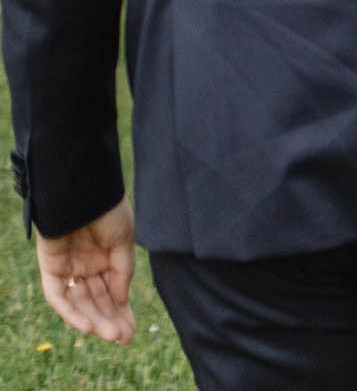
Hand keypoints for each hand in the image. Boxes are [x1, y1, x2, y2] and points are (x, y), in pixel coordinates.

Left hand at [36, 196, 135, 345]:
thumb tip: (122, 301)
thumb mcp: (124, 242)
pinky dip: (72, 312)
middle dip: (110, 320)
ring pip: (79, 302)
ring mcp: (67, 268)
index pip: (112, 291)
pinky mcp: (50, 268)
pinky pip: (58, 295)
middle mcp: (85, 266)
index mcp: (104, 257)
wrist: (84, 191)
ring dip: (95, 320)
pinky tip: (88, 325)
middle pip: (96, 300)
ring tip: (112, 335)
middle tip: (124, 338)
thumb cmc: (108, 210)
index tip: (132, 330)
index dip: (121, 311)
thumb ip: (122, 272)